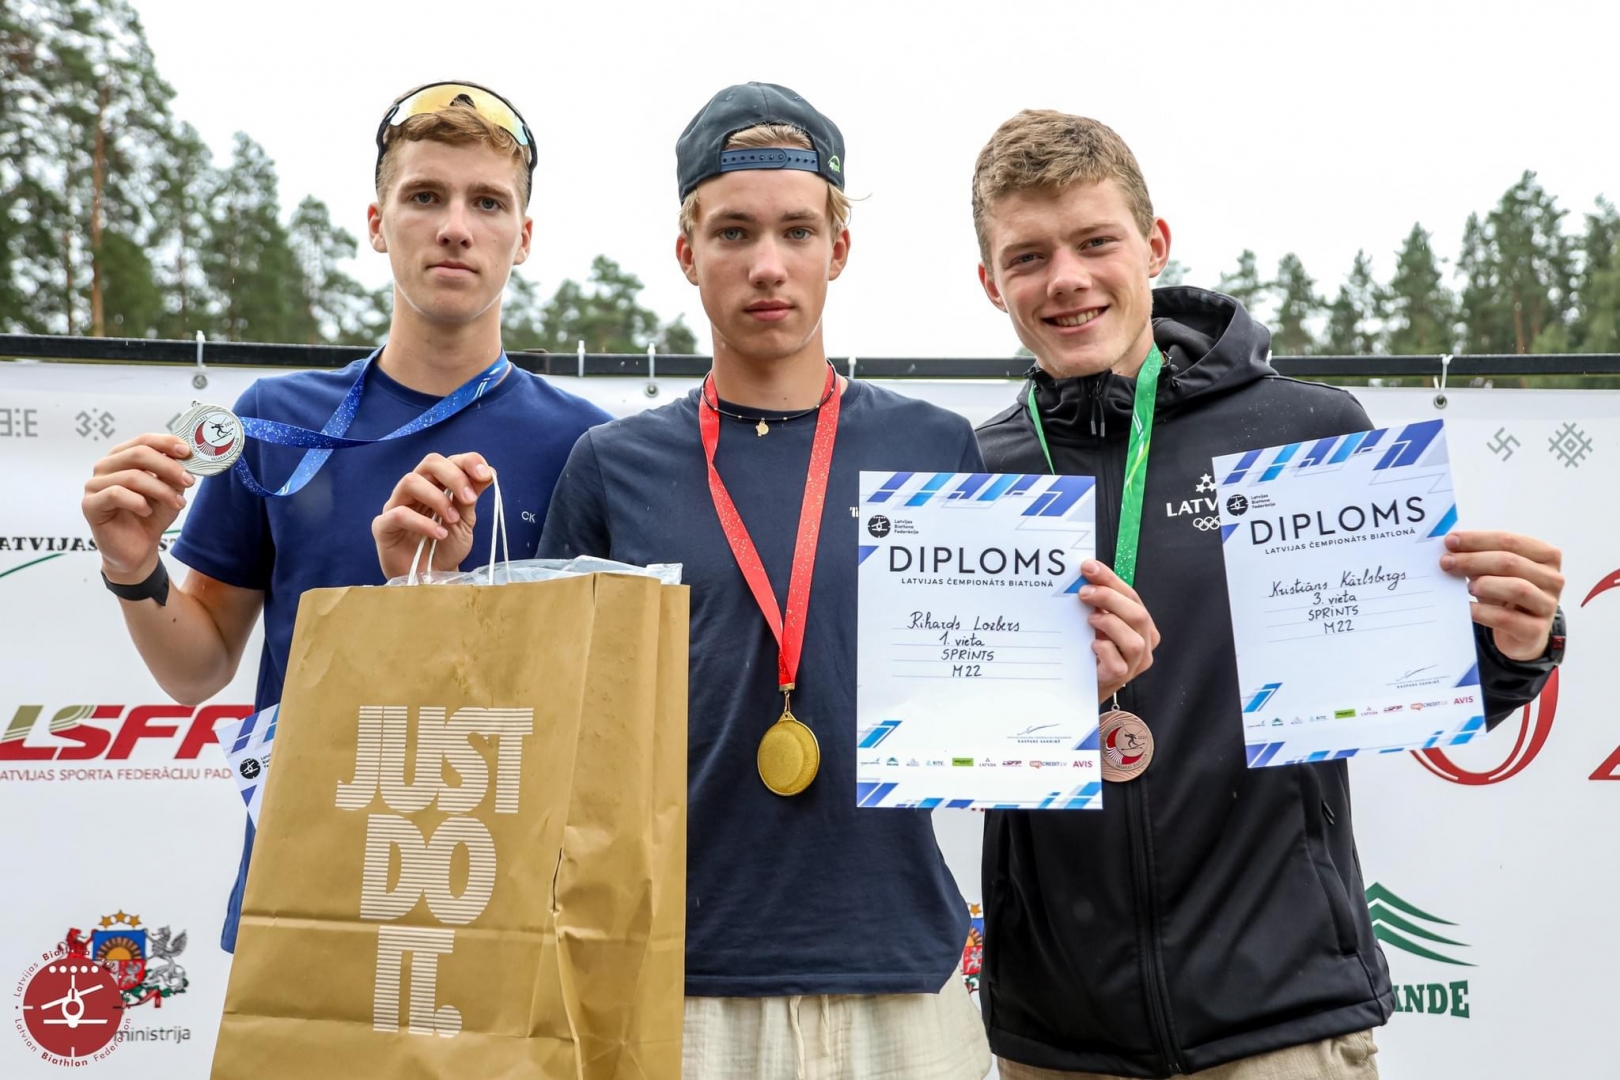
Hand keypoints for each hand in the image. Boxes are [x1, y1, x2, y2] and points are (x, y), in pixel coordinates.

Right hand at [82, 433, 195, 581]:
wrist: (138, 548)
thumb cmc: (152, 516)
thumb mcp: (170, 490)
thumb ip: (174, 473)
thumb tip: (185, 456)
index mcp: (123, 457)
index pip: (143, 440)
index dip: (166, 443)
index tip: (187, 452)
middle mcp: (106, 466)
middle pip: (138, 454)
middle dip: (169, 467)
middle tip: (188, 481)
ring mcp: (94, 484)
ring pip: (132, 476)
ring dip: (161, 490)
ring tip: (177, 503)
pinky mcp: (90, 504)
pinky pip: (116, 494)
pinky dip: (138, 502)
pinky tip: (147, 511)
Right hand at [373, 452, 494, 579]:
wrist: (433, 579)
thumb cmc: (446, 548)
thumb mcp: (465, 522)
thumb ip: (471, 497)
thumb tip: (489, 472)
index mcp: (436, 484)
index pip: (449, 460)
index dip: (468, 461)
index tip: (486, 474)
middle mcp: (415, 489)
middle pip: (429, 463)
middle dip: (454, 476)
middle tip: (469, 499)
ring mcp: (396, 504)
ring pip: (410, 481)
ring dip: (437, 498)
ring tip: (453, 520)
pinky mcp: (383, 525)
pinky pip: (399, 513)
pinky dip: (423, 522)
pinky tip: (439, 534)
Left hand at [1078, 560, 1159, 702]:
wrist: (1081, 685)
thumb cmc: (1092, 650)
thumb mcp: (1098, 623)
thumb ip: (1098, 603)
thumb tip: (1084, 575)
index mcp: (1142, 626)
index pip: (1132, 597)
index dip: (1111, 580)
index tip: (1089, 567)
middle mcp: (1144, 644)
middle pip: (1138, 615)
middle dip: (1110, 598)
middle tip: (1084, 591)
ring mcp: (1135, 664)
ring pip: (1133, 641)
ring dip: (1110, 624)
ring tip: (1089, 620)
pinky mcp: (1121, 678)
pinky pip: (1118, 663)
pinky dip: (1105, 650)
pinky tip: (1091, 644)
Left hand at [1440, 531, 1564, 661]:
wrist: (1519, 632)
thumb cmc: (1505, 594)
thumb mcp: (1495, 571)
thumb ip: (1479, 557)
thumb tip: (1451, 548)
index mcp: (1546, 556)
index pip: (1511, 541)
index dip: (1478, 540)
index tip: (1450, 541)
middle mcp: (1553, 579)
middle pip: (1511, 562)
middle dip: (1474, 560)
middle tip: (1446, 563)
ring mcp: (1548, 605)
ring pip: (1517, 588)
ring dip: (1485, 584)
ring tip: (1466, 586)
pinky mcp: (1536, 630)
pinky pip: (1506, 618)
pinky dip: (1482, 612)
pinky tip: (1466, 608)